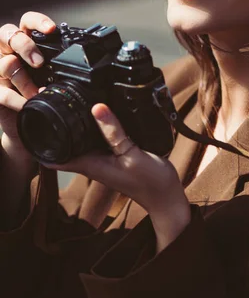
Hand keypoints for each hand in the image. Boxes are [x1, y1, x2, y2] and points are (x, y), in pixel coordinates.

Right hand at [0, 11, 55, 150]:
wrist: (28, 123)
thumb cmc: (41, 94)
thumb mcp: (52, 78)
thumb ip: (58, 67)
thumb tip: (82, 64)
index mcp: (24, 44)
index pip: (26, 22)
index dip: (37, 21)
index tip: (51, 29)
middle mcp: (8, 52)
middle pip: (8, 34)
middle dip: (25, 46)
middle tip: (39, 62)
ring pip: (7, 64)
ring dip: (26, 81)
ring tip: (37, 92)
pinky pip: (2, 92)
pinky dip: (17, 99)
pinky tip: (27, 104)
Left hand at [43, 103, 190, 249]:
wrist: (167, 197)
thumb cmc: (151, 181)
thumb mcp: (132, 153)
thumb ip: (115, 132)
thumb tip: (96, 107)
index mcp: (91, 164)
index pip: (54, 156)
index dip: (40, 140)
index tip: (34, 119)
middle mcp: (93, 163)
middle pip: (64, 144)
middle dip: (53, 126)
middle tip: (49, 100)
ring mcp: (103, 160)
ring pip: (79, 141)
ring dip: (72, 126)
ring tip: (67, 103)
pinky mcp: (114, 156)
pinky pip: (96, 140)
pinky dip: (92, 128)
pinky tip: (97, 115)